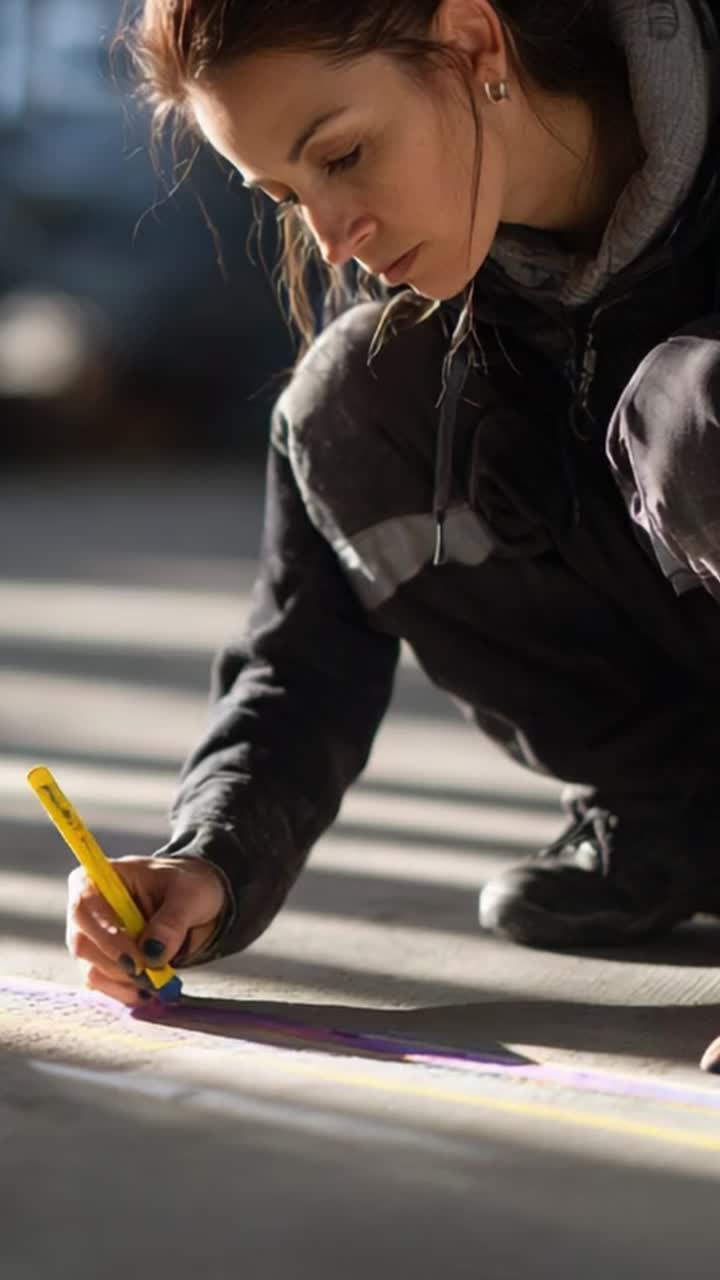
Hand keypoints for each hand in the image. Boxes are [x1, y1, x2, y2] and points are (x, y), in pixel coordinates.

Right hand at [66, 855, 227, 1005]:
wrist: (194, 901)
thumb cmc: (185, 886)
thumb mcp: (188, 895)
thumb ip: (171, 922)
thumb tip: (152, 953)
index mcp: (100, 878)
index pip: (84, 906)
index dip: (105, 936)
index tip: (136, 961)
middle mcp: (87, 909)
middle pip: (83, 943)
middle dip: (119, 966)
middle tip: (155, 978)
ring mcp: (91, 938)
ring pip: (91, 969)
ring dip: (124, 982)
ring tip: (158, 983)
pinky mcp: (101, 962)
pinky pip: (103, 985)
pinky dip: (125, 992)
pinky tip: (149, 991)